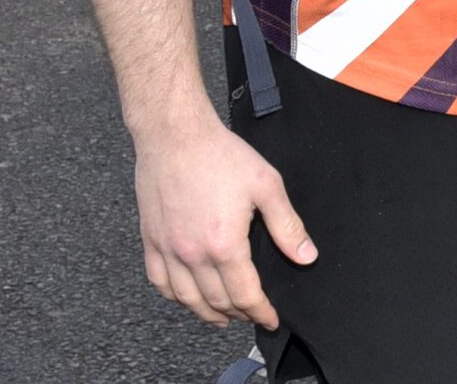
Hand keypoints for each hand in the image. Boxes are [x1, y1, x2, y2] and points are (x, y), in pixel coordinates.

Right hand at [132, 109, 316, 327]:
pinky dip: (175, 296)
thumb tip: (306, 256)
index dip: (260, 312)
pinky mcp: (150, 240)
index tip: (271, 320)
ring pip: (186, 298)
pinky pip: (159, 282)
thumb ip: (287, 226)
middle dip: (238, 314)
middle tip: (252, 316)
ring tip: (223, 317)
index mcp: (223, 245)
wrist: (175, 136)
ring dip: (206, 313)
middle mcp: (192, 254)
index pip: (245, 295)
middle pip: (216, 302)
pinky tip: (186, 296)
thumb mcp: (266, 185)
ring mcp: (167, 249)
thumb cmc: (220, 155)